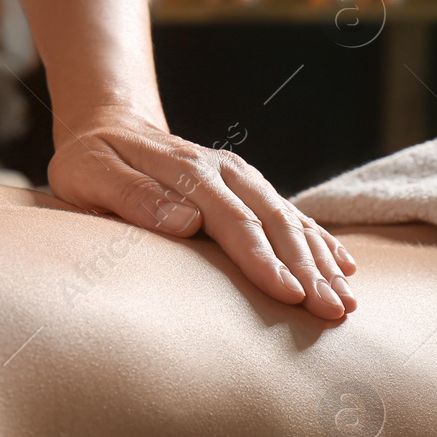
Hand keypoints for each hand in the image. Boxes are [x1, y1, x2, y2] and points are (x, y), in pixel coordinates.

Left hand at [48, 110, 357, 319]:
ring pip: (290, 221)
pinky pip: (291, 214)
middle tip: (332, 311)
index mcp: (188, 173)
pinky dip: (319, 240)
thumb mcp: (90, 175)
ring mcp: (240, 177)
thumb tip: (187, 222)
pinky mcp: (247, 186)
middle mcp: (224, 171)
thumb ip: (134, 197)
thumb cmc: (91, 161)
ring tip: (346, 300)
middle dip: (307, 270)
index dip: (263, 260)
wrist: (109, 126)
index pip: (234, 222)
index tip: (289, 294)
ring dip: (321, 261)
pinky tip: (343, 266)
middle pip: (274, 224)